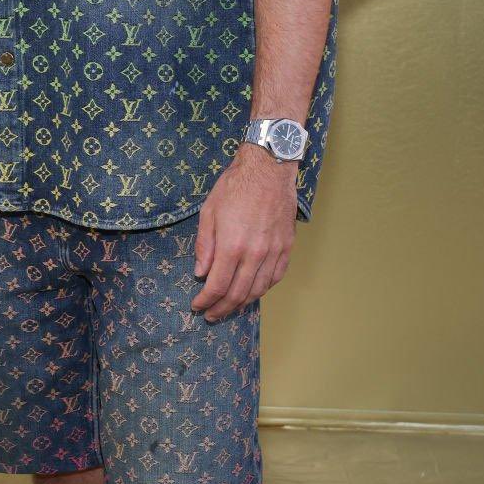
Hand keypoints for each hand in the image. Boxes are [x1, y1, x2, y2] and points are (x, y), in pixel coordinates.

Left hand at [191, 144, 297, 319]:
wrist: (268, 168)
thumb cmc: (235, 186)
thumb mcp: (209, 212)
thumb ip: (205, 246)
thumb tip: (200, 272)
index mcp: (232, 245)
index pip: (217, 285)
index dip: (205, 301)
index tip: (197, 305)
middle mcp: (255, 253)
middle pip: (237, 294)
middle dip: (222, 309)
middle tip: (211, 315)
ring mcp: (273, 251)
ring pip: (259, 289)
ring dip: (242, 303)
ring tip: (229, 308)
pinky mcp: (286, 247)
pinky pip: (275, 277)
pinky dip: (263, 289)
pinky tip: (252, 291)